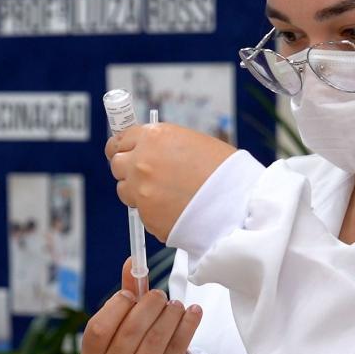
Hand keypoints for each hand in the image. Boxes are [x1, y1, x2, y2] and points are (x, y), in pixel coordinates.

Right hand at [82, 257, 202, 353]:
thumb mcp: (125, 324)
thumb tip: (133, 261)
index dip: (116, 306)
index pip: (98, 328)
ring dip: (171, 314)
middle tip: (160, 295)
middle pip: (131, 330)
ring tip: (176, 305)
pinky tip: (193, 312)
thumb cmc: (136, 348)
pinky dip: (188, 324)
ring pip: (156, 338)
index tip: (131, 294)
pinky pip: (177, 348)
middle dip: (150, 305)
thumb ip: (127, 294)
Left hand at [105, 123, 235, 241]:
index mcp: (154, 137)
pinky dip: (152, 211)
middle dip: (128, 169)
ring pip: (125, 190)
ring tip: (164, 195)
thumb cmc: (225, 171)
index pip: (120, 139)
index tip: (123, 152)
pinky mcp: (146, 216)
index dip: (122, 147)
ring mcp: (141, 190)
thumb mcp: (194, 142)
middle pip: (116, 164)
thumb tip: (149, 149)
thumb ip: (164, 145)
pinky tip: (174, 209)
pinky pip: (141, 212)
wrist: (237, 204)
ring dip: (137, 192)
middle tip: (145, 176)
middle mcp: (142, 161)